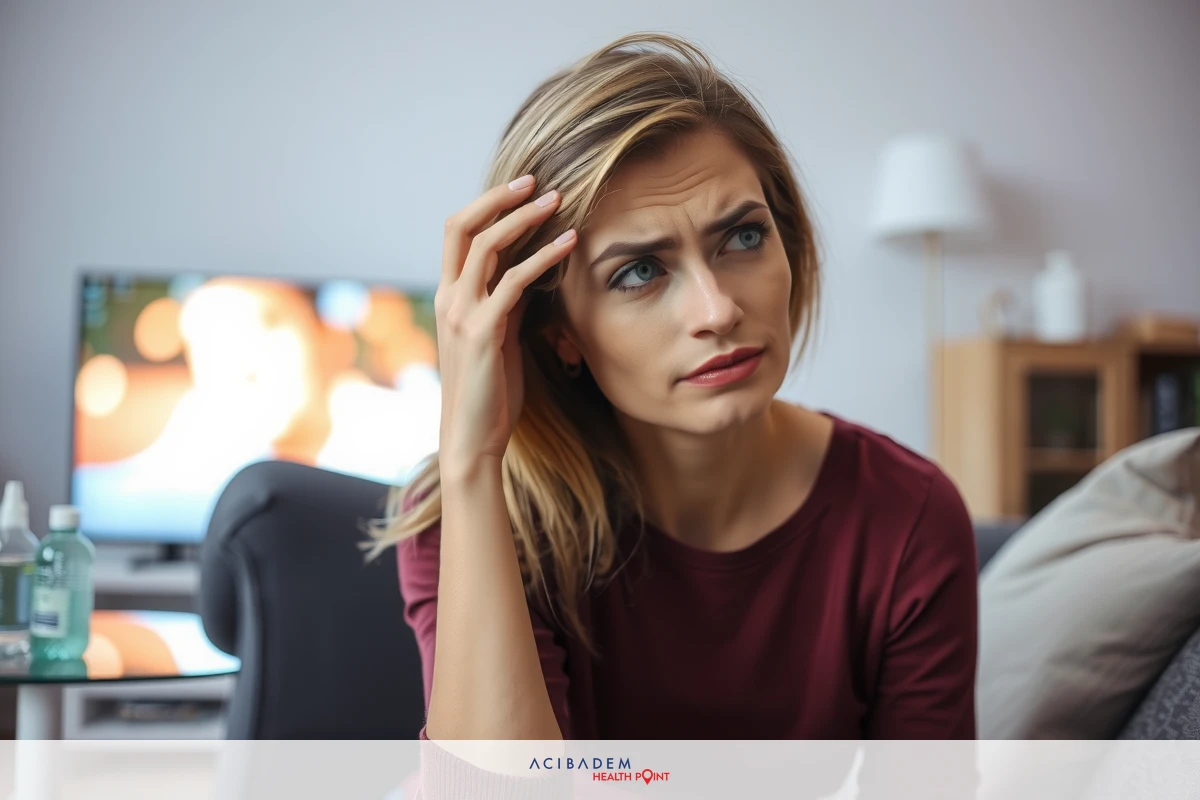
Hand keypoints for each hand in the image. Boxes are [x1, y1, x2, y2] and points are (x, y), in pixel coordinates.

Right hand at [435, 175, 576, 475]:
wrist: (474, 439)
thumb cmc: (491, 392)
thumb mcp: (500, 337)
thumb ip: (507, 303)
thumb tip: (530, 274)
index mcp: (449, 297)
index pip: (458, 234)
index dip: (488, 205)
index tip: (523, 188)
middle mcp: (448, 298)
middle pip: (461, 227)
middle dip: (498, 197)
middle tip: (537, 179)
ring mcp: (461, 314)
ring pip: (486, 246)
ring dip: (524, 218)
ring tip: (559, 200)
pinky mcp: (481, 332)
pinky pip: (513, 282)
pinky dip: (543, 257)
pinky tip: (569, 244)